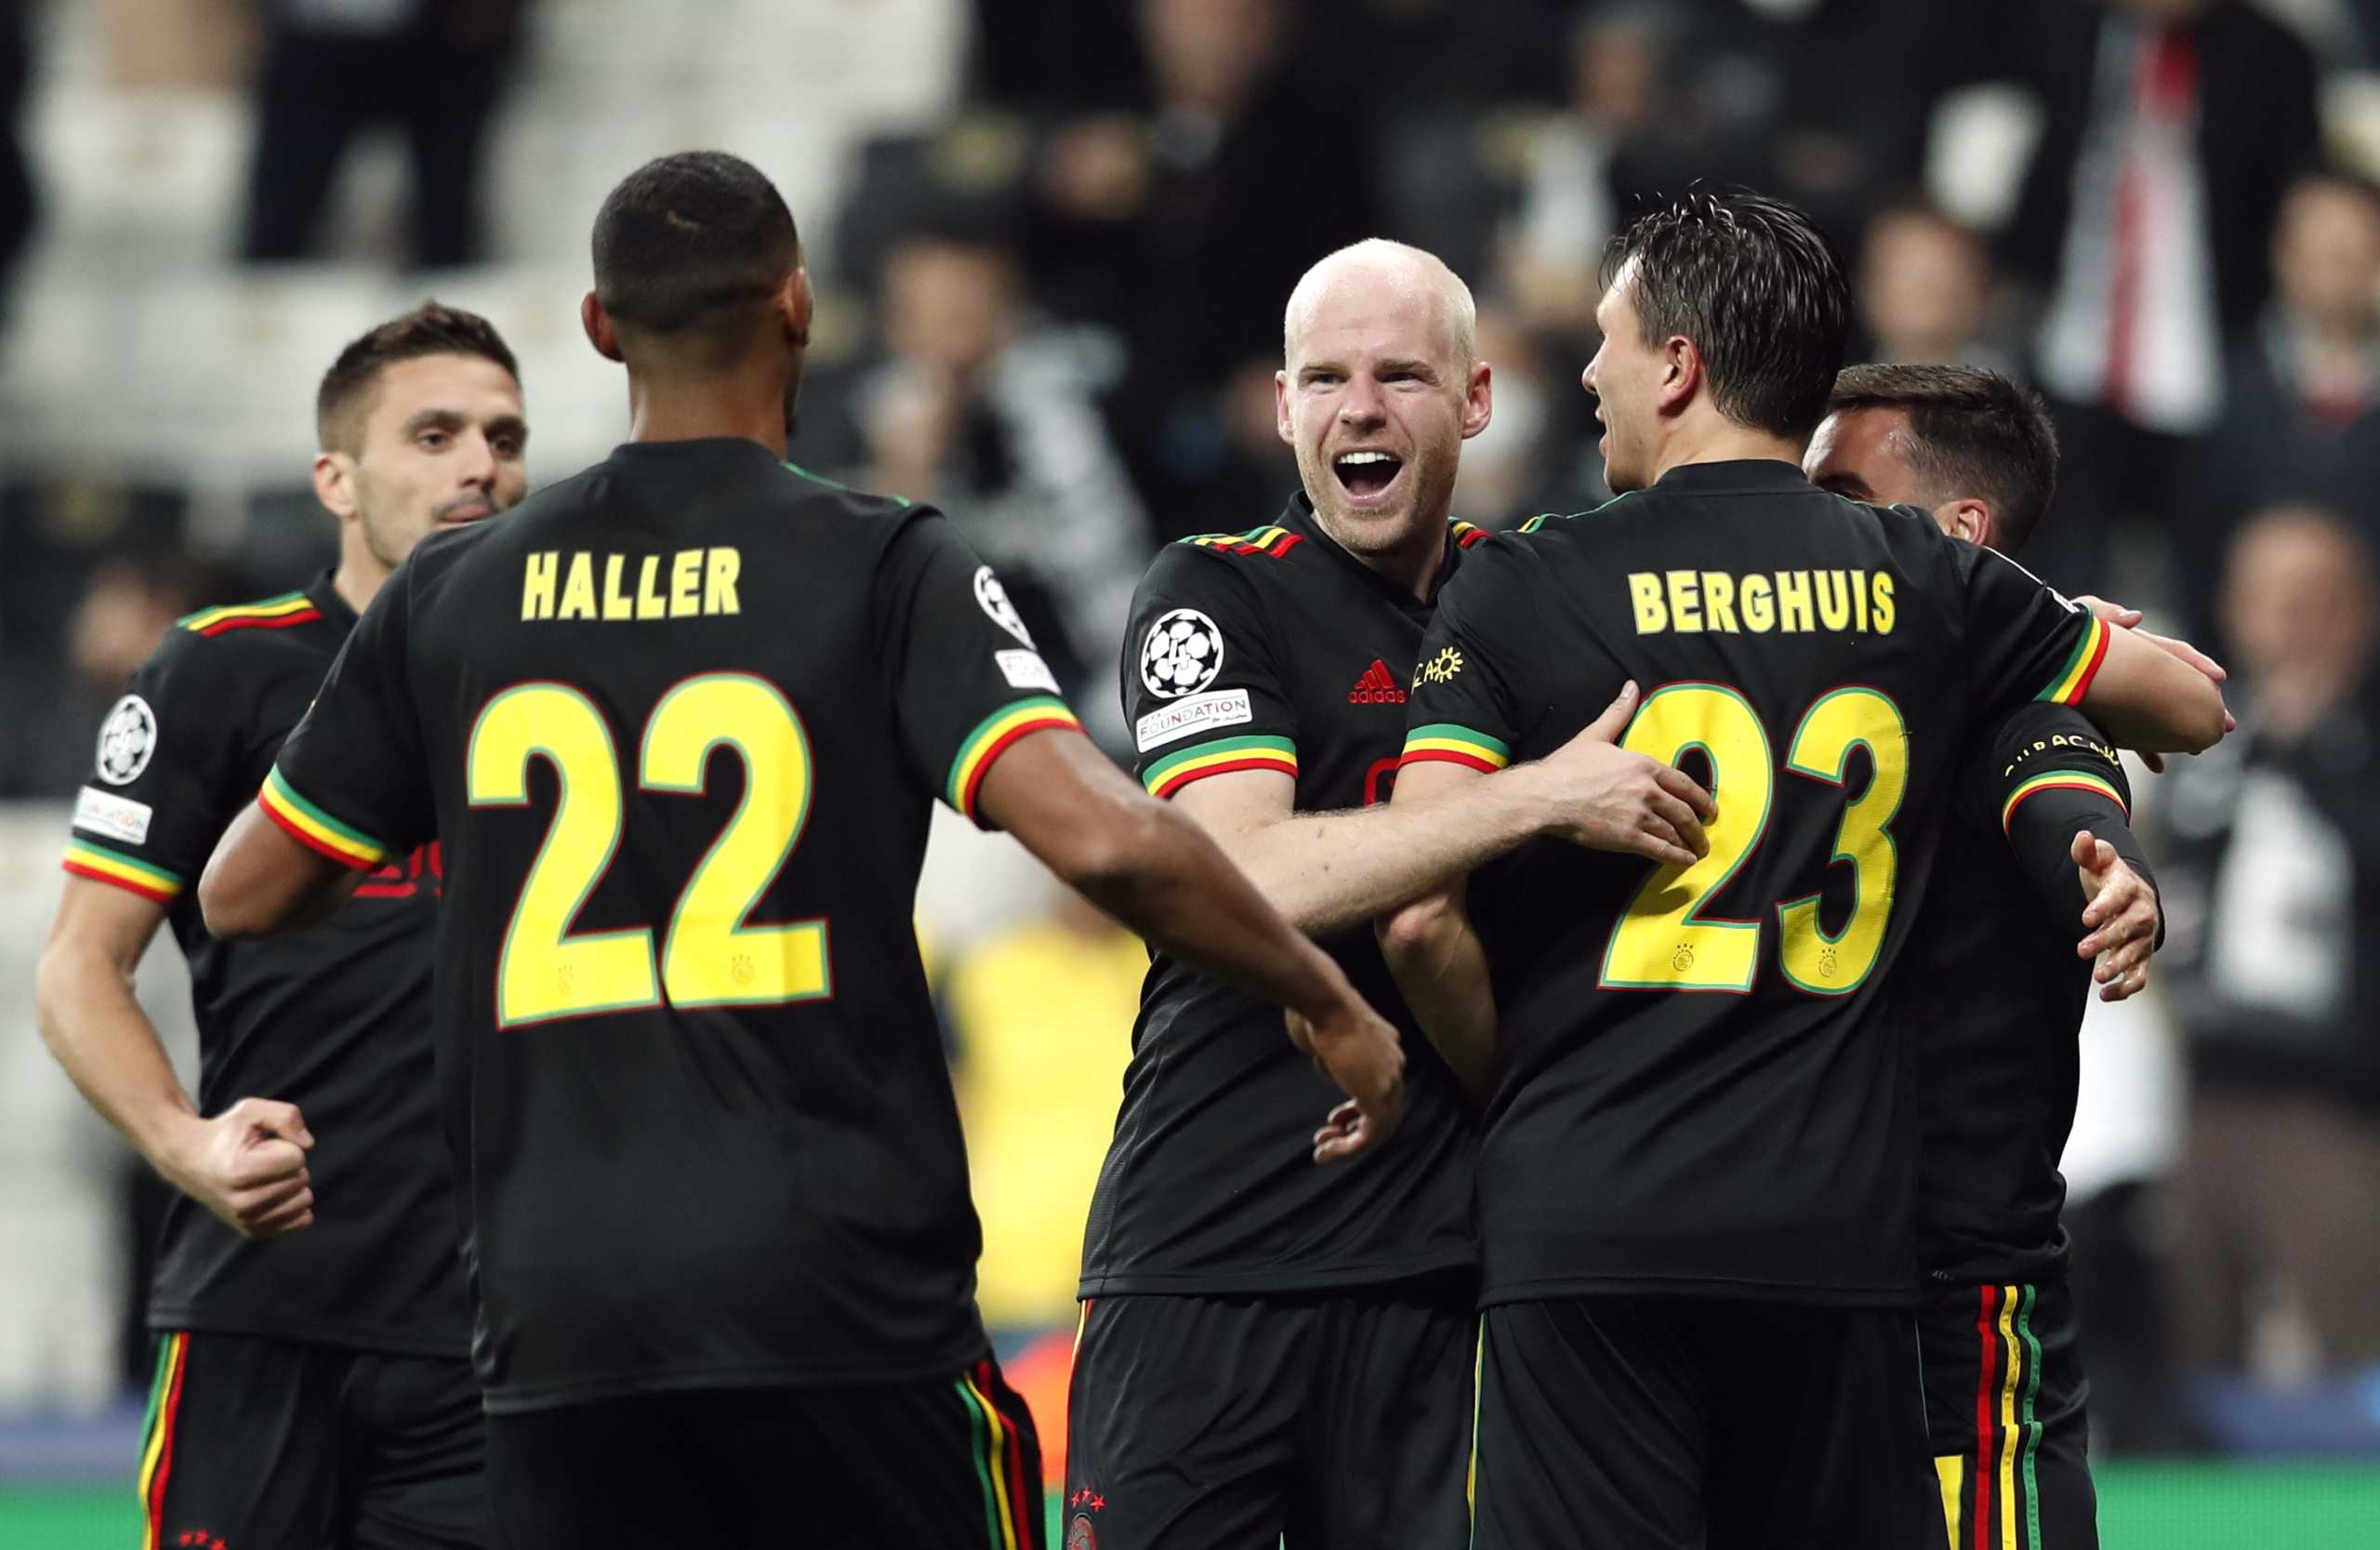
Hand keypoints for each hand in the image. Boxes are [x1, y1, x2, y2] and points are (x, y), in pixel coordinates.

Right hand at [162, 1098, 314, 1239]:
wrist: (191, 1162)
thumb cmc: (227, 1134)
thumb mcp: (252, 1111)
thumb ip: (286, 1117)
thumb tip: (308, 1144)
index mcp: (240, 1172)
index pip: (297, 1158)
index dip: (286, 1145)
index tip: (261, 1146)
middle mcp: (241, 1203)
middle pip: (301, 1180)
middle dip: (289, 1166)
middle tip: (261, 1161)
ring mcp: (246, 1220)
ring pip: (304, 1202)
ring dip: (292, 1185)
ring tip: (264, 1177)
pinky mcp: (252, 1231)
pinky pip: (300, 1222)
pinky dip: (295, 1205)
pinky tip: (275, 1195)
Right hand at [1287, 995, 1405, 1164]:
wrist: (1325, 1001)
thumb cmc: (1317, 1010)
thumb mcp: (1328, 1038)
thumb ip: (1334, 1058)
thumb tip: (1330, 1070)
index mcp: (1387, 1046)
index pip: (1383, 1088)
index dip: (1356, 1109)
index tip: (1334, 1118)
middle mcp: (1396, 1064)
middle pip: (1387, 1111)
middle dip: (1355, 1129)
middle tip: (1327, 1137)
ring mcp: (1390, 1080)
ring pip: (1380, 1128)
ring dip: (1350, 1144)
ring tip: (1323, 1150)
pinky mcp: (1378, 1096)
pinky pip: (1369, 1135)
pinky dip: (1347, 1148)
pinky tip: (1325, 1151)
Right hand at [1531, 681, 1715, 866]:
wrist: (1546, 796)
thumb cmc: (1567, 767)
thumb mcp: (1595, 735)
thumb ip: (1618, 713)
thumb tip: (1632, 687)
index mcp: (1643, 765)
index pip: (1684, 783)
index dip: (1701, 798)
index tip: (1710, 808)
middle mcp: (1647, 790)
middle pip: (1684, 811)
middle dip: (1699, 826)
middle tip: (1705, 835)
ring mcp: (1639, 815)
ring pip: (1674, 832)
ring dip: (1690, 844)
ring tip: (1695, 852)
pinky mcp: (1627, 837)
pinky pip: (1660, 849)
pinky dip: (1677, 857)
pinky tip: (1685, 861)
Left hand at [2072, 597, 2235, 770]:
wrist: (2032, 656)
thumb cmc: (2057, 633)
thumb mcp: (2080, 618)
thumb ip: (2104, 614)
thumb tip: (2135, 616)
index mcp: (2131, 646)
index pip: (2171, 653)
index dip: (2195, 665)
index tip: (2218, 678)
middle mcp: (2130, 671)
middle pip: (2172, 689)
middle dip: (2200, 707)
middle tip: (2227, 725)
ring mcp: (2118, 695)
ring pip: (2155, 715)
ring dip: (2178, 732)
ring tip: (2200, 750)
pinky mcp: (2102, 715)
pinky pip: (2129, 733)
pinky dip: (2144, 747)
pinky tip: (2158, 766)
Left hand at [2073, 831, 2158, 1001]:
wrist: (2129, 898)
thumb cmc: (2108, 879)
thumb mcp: (2097, 862)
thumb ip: (2088, 852)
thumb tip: (2083, 836)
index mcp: (2129, 888)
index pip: (2119, 896)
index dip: (2104, 906)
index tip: (2086, 917)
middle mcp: (2142, 914)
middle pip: (2129, 928)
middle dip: (2107, 939)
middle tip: (2081, 950)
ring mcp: (2144, 938)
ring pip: (2137, 954)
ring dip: (2118, 966)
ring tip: (2098, 977)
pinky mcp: (2142, 958)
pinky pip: (2140, 976)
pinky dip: (2126, 988)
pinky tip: (2105, 996)